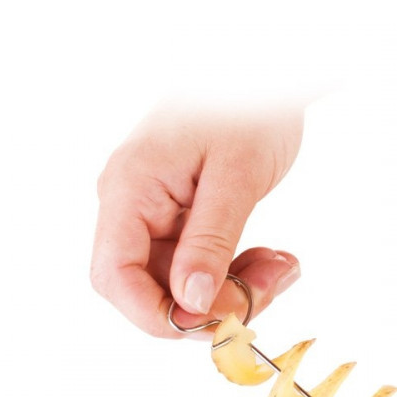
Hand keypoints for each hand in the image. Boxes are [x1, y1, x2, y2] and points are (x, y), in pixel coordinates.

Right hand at [91, 105, 304, 336]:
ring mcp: (157, 214)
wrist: (261, 74)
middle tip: (269, 288)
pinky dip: (240, 272)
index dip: (158, 314)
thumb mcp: (236, 176)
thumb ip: (210, 241)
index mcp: (129, 190)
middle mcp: (132, 206)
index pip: (115, 276)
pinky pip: (202, 265)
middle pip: (152, 288)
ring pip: (184, 284)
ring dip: (235, 289)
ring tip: (281, 267)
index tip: (213, 323)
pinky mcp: (183, 219)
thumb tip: (192, 302)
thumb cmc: (244, 105)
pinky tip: (274, 259)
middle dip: (212, 303)